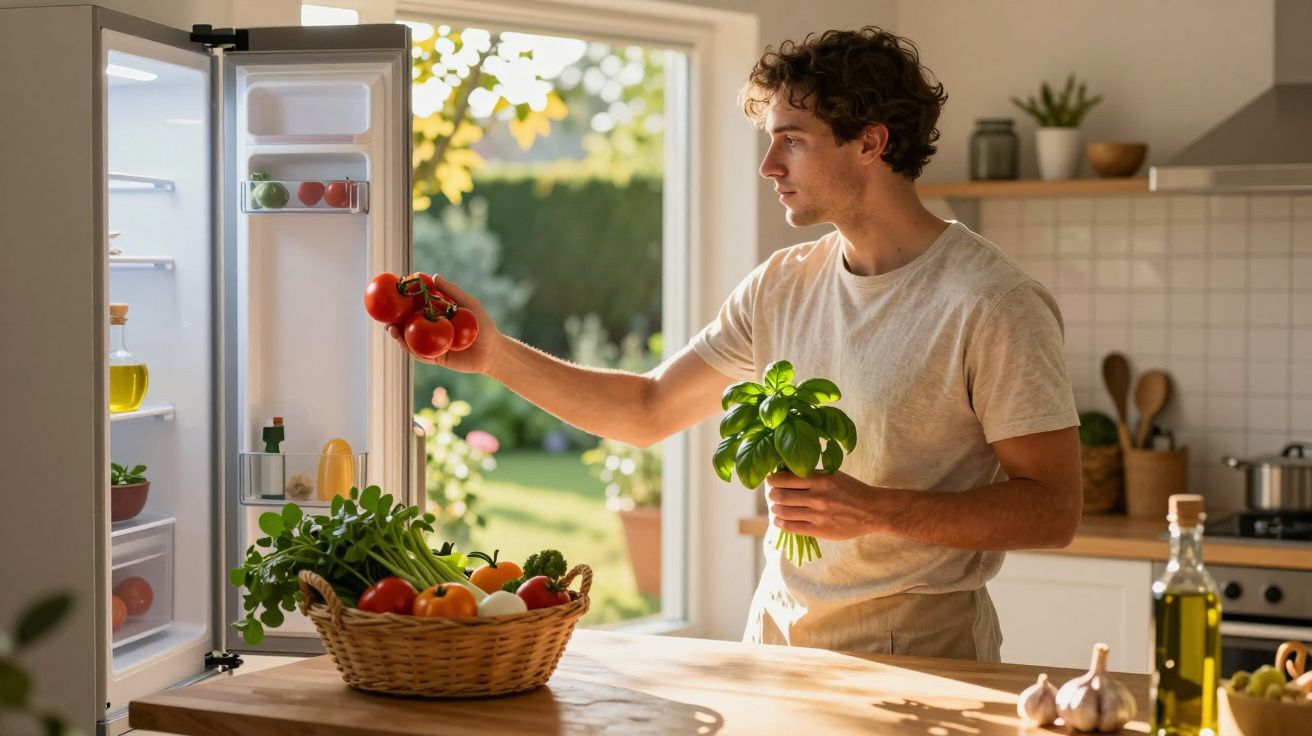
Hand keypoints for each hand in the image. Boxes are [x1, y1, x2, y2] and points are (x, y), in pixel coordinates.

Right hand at [387, 273, 501, 373]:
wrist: (493, 351)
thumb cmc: (483, 325)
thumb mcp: (469, 305)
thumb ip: (452, 292)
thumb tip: (433, 276)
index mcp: (436, 315)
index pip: (416, 308)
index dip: (402, 303)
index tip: (391, 295)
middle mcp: (431, 329)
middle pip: (408, 326)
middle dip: (394, 321)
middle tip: (385, 317)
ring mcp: (432, 344)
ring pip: (410, 341)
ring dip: (398, 336)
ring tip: (391, 330)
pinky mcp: (436, 358)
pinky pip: (420, 355)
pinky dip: (411, 350)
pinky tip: (404, 344)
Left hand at [766, 470, 884, 540]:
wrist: (872, 510)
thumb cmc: (850, 490)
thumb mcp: (832, 475)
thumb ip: (810, 475)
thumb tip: (782, 474)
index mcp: (820, 479)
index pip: (784, 478)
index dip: (772, 480)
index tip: (771, 481)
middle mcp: (818, 496)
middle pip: (780, 496)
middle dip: (772, 495)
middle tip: (772, 495)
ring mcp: (818, 514)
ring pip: (783, 512)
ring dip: (775, 510)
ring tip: (776, 508)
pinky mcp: (820, 530)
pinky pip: (792, 527)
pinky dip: (781, 523)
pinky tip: (780, 520)